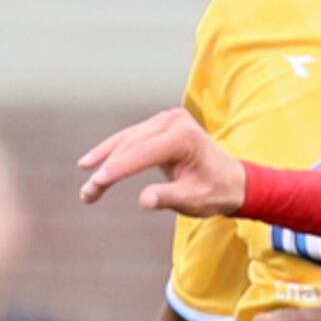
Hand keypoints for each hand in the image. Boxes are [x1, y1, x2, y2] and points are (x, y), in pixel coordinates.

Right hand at [77, 107, 246, 219]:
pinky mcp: (159, 125)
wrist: (233, 182)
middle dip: (107, 171)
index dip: (118, 169)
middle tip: (87, 194)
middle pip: (131, 146)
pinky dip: (112, 153)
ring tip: (87, 189)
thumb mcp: (194, 200)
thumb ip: (169, 198)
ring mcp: (166, 120)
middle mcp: (174, 121)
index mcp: (185, 136)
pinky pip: (130, 139)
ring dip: (104, 162)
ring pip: (126, 141)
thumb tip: (145, 201)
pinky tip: (91, 163)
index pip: (143, 152)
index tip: (96, 183)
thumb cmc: (216, 192)